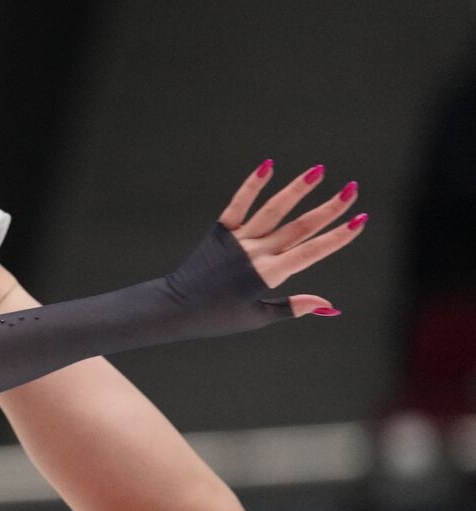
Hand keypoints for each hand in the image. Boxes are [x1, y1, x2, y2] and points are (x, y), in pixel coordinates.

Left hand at [220, 161, 366, 314]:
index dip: (338, 236)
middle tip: (352, 189)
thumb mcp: (258, 317)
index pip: (312, 252)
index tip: (360, 220)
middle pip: (299, 227)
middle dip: (329, 209)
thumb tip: (330, 306)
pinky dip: (253, 185)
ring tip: (319, 171)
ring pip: (274, 210)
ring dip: (297, 190)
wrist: (176, 308)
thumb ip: (293, 307)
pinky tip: (268, 165)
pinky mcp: (220, 231)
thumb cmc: (217, 317)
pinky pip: (239, 204)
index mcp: (269, 275)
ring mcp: (238, 240)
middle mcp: (256, 254)